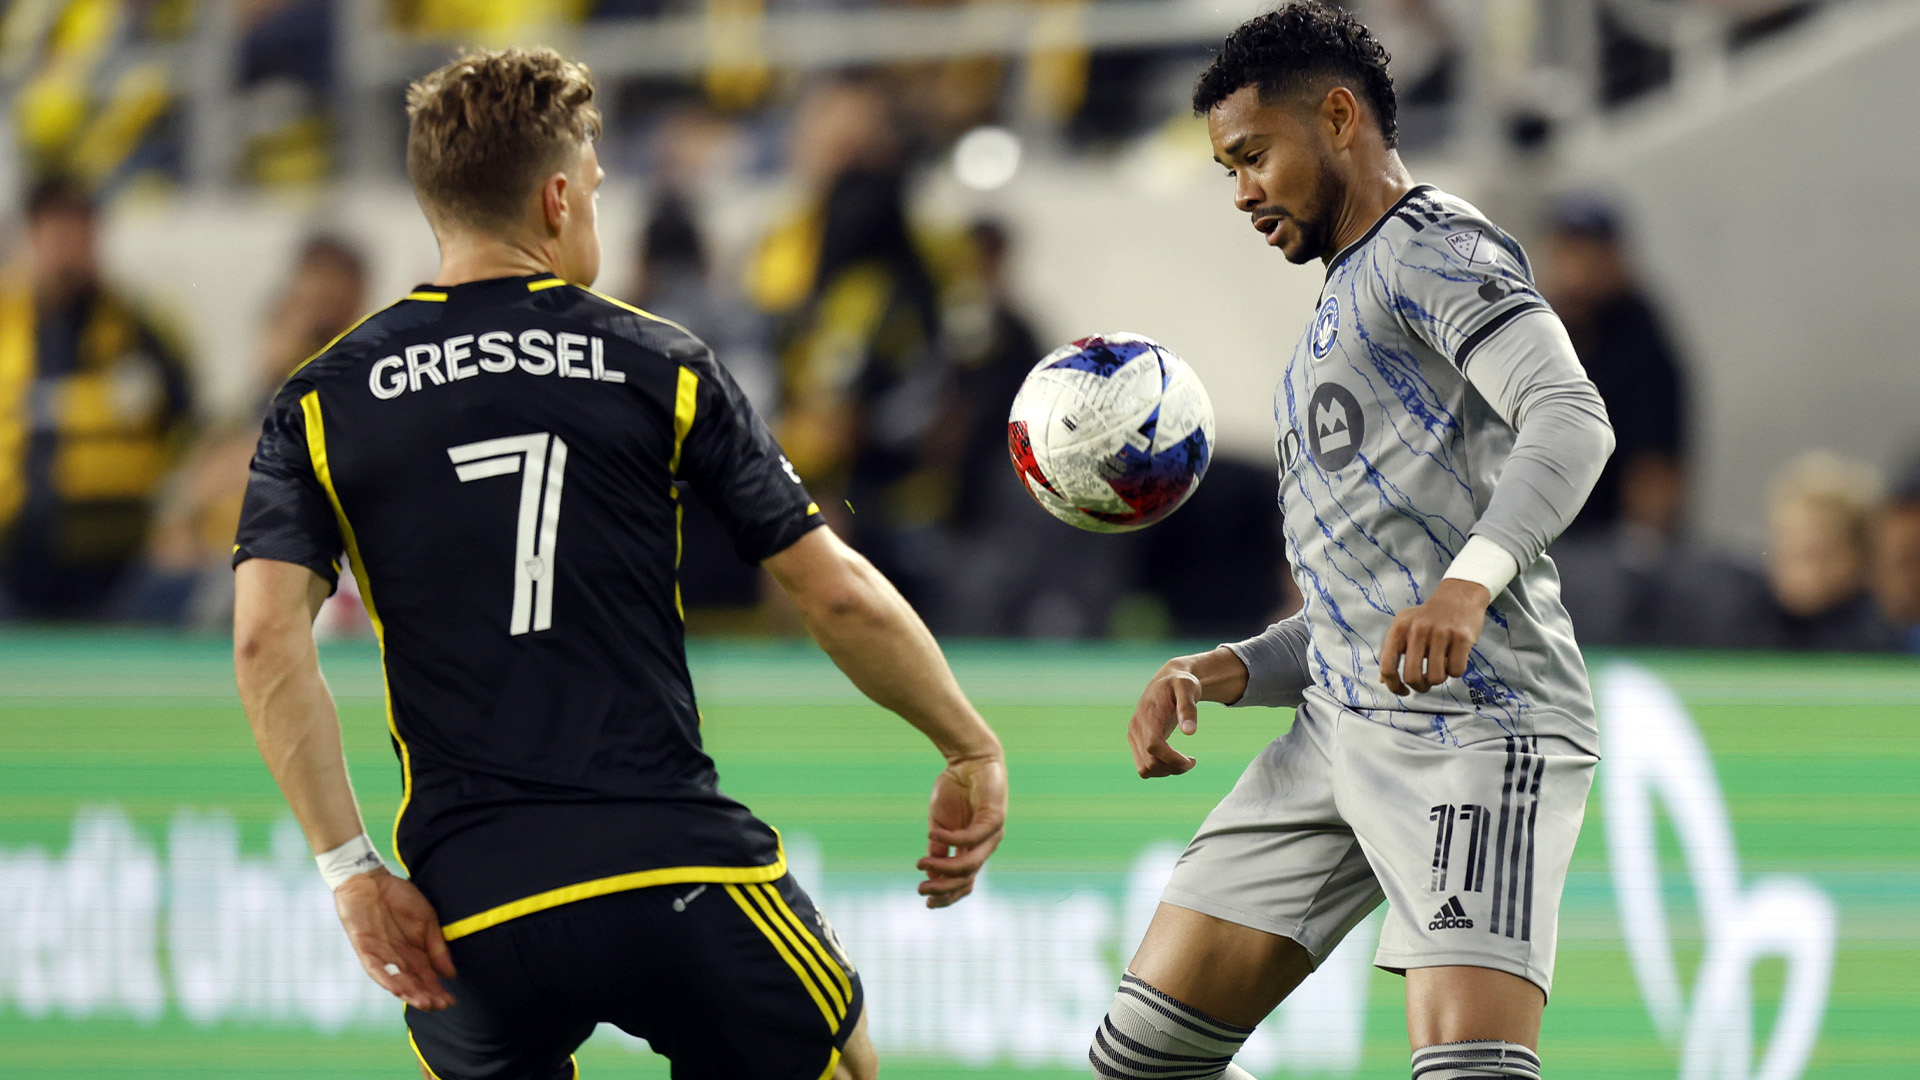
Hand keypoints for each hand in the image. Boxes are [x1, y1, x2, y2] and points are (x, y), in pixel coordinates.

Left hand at [334, 868, 456, 1010]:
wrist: (370, 881)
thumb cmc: (400, 898)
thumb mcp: (427, 920)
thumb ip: (437, 947)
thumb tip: (450, 973)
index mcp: (415, 953)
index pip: (427, 978)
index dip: (438, 990)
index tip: (451, 1001)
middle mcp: (399, 959)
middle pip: (413, 984)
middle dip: (426, 996)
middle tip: (439, 1006)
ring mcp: (382, 956)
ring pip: (396, 981)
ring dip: (409, 993)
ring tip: (424, 1002)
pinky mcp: (366, 950)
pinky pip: (377, 969)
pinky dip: (387, 979)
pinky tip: (399, 989)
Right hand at [916, 752, 1007, 907]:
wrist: (970, 760)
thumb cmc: (955, 790)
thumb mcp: (940, 824)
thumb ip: (938, 848)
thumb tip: (931, 875)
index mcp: (973, 849)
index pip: (964, 882)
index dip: (946, 895)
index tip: (924, 900)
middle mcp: (985, 846)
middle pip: (967, 879)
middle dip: (943, 888)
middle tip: (921, 890)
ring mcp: (992, 834)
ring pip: (971, 863)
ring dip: (945, 868)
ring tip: (922, 865)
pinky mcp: (994, 818)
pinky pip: (971, 838)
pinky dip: (950, 839)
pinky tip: (933, 834)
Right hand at [1127, 649, 1247, 778]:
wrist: (1166, 680)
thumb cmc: (1179, 683)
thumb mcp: (1188, 688)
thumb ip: (1188, 708)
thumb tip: (1190, 732)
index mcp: (1148, 715)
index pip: (1153, 746)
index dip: (1172, 759)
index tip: (1192, 760)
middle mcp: (1136, 728)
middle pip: (1149, 762)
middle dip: (1173, 768)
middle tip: (1192, 761)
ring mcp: (1134, 736)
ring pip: (1145, 769)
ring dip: (1167, 771)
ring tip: (1184, 761)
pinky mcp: (1136, 742)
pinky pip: (1144, 766)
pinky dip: (1160, 769)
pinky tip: (1174, 760)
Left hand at [1379, 577, 1490, 695]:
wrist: (1458, 596)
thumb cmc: (1428, 618)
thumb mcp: (1404, 627)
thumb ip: (1392, 651)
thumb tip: (1384, 680)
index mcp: (1399, 629)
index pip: (1387, 667)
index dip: (1394, 686)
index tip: (1403, 690)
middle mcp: (1417, 630)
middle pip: (1412, 677)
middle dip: (1420, 687)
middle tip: (1425, 684)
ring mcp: (1440, 633)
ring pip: (1436, 678)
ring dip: (1439, 678)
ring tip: (1441, 665)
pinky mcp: (1461, 638)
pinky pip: (1456, 671)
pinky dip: (1455, 671)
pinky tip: (1454, 658)